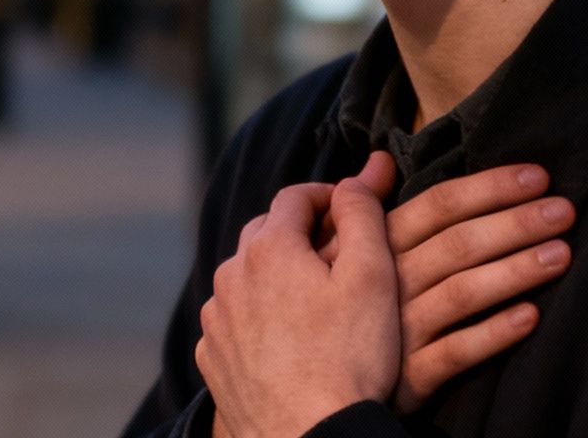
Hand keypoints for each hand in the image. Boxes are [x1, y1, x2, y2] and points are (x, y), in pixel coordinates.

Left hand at [198, 178, 398, 436]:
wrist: (312, 436)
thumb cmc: (349, 357)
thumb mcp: (372, 275)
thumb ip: (363, 214)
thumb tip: (358, 175)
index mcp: (269, 247)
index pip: (295, 195)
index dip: (328, 195)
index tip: (353, 209)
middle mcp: (231, 276)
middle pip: (266, 233)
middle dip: (300, 233)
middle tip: (339, 254)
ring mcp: (217, 321)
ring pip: (246, 276)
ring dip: (276, 275)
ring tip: (315, 299)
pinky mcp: (214, 359)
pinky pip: (235, 320)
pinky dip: (258, 316)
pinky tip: (288, 337)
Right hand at [319, 156, 574, 412]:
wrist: (314, 383)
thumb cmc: (341, 307)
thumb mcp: (343, 254)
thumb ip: (367, 206)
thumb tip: (379, 159)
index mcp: (378, 246)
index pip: (438, 205)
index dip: (488, 187)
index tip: (537, 176)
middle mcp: (388, 283)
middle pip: (457, 244)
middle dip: (515, 223)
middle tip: (564, 210)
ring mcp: (398, 331)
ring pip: (461, 293)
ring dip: (514, 271)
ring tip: (561, 254)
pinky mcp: (410, 377)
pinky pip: (455, 353)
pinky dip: (492, 334)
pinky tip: (530, 316)